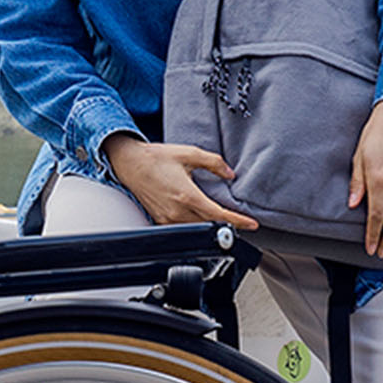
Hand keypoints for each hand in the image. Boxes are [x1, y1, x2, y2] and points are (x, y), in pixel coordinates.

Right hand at [102, 136, 258, 230]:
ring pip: (197, 229)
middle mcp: (177, 210)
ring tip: (225, 220)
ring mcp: (167, 218)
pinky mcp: (160, 220)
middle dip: (229, 225)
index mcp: (186, 194)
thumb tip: (230, 174)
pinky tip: (202, 218)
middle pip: (210, 225)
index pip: (218, 214)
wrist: (130, 164)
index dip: (238, 221)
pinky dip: (197, 225)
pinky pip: (184, 228)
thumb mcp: (189, 153)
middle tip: (243, 222)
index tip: (252, 224)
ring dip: (212, 226)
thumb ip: (213, 163)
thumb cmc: (156, 158)